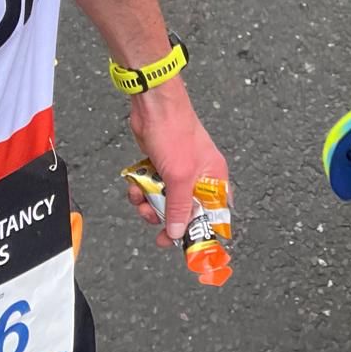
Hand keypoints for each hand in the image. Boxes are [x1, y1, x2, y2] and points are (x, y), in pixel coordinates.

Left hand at [123, 82, 227, 244]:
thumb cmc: (175, 132)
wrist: (153, 107)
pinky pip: (152, 188)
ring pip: (165, 201)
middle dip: (167, 218)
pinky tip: (135, 186)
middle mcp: (199, 176)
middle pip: (186, 210)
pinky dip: (141, 191)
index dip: (203, 230)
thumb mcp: (179, 177)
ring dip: (149, 204)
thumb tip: (177, 232)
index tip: (187, 245)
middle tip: (155, 224)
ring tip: (140, 198)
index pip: (215, 212)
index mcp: (214, 178)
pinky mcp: (161, 165)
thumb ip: (179, 207)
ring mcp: (179, 171)